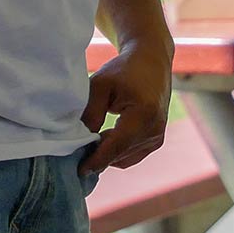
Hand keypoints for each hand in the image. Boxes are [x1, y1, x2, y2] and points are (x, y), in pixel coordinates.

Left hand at [79, 42, 172, 175]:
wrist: (151, 61)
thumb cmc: (124, 70)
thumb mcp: (101, 85)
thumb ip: (91, 114)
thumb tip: (81, 142)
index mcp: (144, 113)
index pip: (117, 146)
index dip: (97, 160)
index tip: (79, 171)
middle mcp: (155, 129)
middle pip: (120, 154)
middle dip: (98, 157)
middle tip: (76, 152)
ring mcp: (158, 136)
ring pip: (125, 157)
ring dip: (107, 154)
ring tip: (90, 141)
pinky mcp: (156, 139)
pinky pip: (132, 155)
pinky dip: (117, 151)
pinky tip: (104, 139)